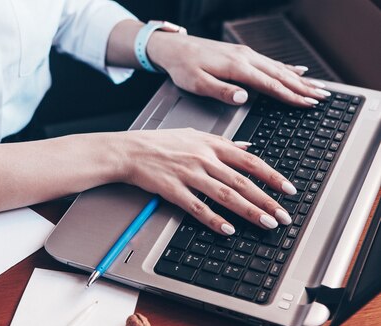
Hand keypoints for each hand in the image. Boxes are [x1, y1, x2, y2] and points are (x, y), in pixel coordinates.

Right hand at [118, 128, 295, 234]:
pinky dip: (214, 219)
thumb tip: (247, 148)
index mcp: (212, 145)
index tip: (288, 190)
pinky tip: (228, 229)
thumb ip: (223, 143)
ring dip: (249, 211)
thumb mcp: (194, 134)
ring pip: (226, 195)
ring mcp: (189, 174)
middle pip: (243, 182)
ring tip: (266, 223)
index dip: (272, 177)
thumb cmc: (159, 143)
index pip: (250, 162)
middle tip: (284, 216)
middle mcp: (204, 159)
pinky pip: (198, 207)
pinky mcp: (173, 190)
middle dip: (267, 200)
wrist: (130, 150)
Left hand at [146, 33, 329, 106]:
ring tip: (318, 87)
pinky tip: (297, 70)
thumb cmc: (183, 67)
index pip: (270, 84)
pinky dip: (287, 67)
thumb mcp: (197, 83)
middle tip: (324, 96)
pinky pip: (270, 62)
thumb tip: (244, 97)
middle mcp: (245, 58)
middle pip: (281, 75)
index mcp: (237, 67)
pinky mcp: (241, 54)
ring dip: (300, 78)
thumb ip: (221, 91)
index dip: (290, 95)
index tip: (308, 103)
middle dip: (303, 87)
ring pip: (279, 68)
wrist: (174, 48)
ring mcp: (245, 54)